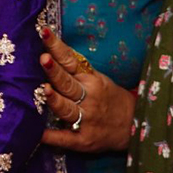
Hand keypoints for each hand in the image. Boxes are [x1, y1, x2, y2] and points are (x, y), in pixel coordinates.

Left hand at [37, 25, 134, 152]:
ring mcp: (86, 120)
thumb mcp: (98, 78)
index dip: (56, 47)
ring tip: (45, 90)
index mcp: (90, 80)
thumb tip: (49, 52)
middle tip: (43, 59)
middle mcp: (88, 98)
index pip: (70, 60)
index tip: (44, 33)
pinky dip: (52, 137)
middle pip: (67, 83)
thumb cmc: (109, 98)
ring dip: (55, 100)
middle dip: (55, 72)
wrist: (133, 126)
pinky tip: (38, 134)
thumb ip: (75, 68)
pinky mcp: (84, 140)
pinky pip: (65, 139)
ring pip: (67, 108)